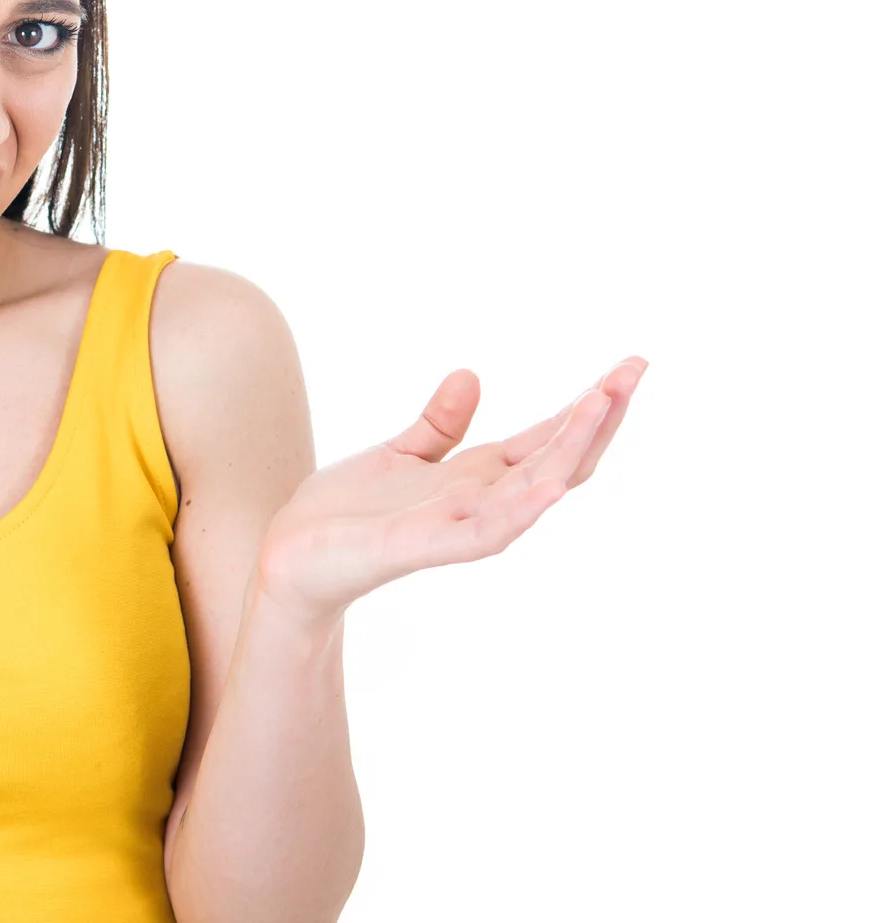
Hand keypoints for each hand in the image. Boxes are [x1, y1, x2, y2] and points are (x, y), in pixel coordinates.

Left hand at [255, 356, 648, 630]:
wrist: (290, 558)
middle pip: (557, 457)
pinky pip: (487, 530)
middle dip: (597, 416)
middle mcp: (480, 501)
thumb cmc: (344, 514)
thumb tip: (471, 374)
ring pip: (534, 486)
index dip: (587, 405)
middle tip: (635, 370)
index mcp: (476, 478)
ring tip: (605, 402)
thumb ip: (439, 425)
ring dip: (571, 446)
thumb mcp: (399, 455)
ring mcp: (459, 526)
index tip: (628, 367)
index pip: (547, 438)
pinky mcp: (426, 546)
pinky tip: (552, 483)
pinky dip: (522, 508)